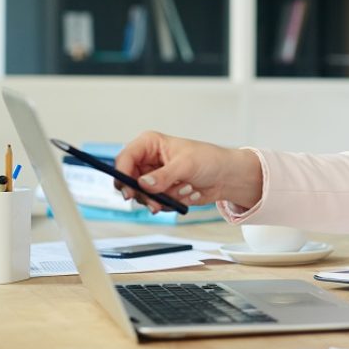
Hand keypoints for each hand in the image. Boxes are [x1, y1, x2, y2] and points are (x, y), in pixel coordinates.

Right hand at [114, 131, 262, 212]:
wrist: (226, 176)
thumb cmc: (209, 159)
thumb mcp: (186, 165)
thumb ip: (163, 176)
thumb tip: (143, 184)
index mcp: (149, 144)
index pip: (125, 159)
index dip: (122, 175)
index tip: (129, 191)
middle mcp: (148, 161)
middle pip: (128, 181)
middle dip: (144, 194)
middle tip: (156, 203)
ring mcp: (153, 177)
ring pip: (143, 195)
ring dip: (165, 197)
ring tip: (186, 188)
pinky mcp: (161, 192)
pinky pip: (157, 203)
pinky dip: (173, 202)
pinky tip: (189, 192)